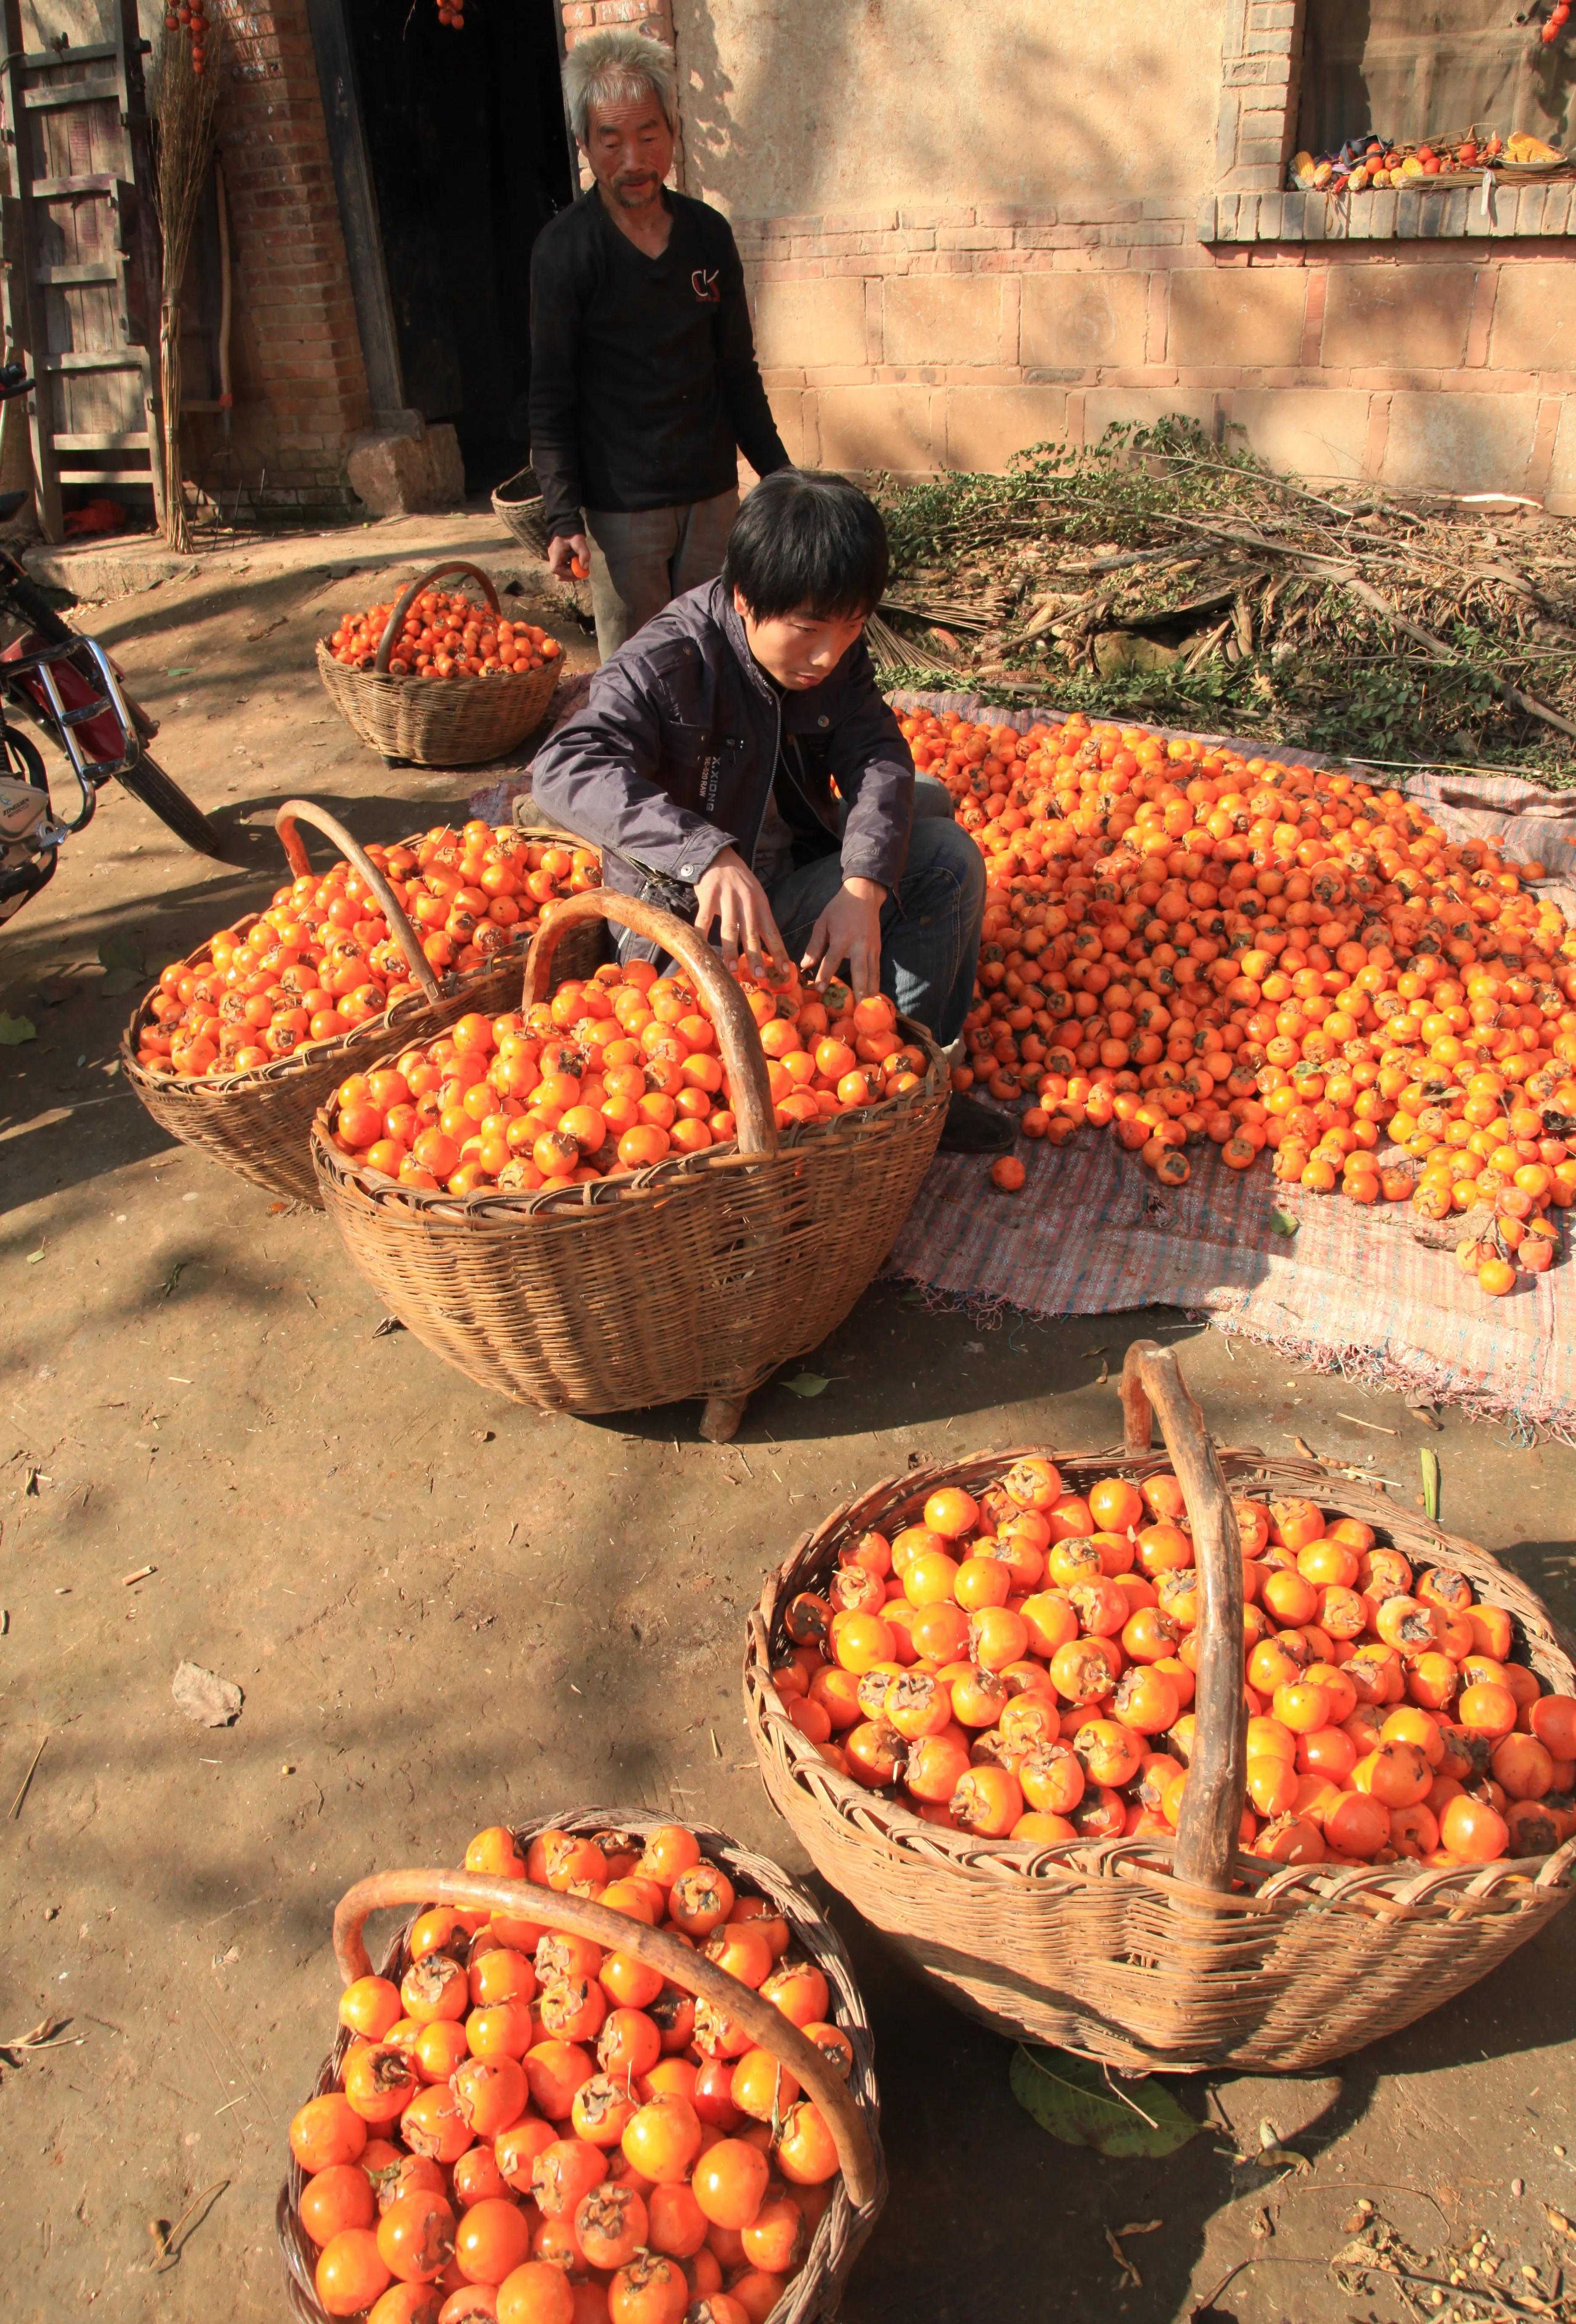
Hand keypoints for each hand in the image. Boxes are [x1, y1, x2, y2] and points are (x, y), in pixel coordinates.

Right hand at [547, 531, 588, 581]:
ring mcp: (554, 558)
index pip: (555, 569)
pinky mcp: (558, 559)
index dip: (566, 573)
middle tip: (580, 572)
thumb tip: (585, 567)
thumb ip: (583, 554)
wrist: (566, 525)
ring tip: (579, 568)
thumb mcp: (580, 542)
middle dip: (569, 576)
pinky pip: (562, 568)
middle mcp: (552, 557)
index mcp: (555, 553)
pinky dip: (569, 569)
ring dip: (570, 574)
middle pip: (557, 574)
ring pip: (560, 573)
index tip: (577, 570)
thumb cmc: (572, 533)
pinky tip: (575, 564)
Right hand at [694, 846, 788, 980]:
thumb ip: (760, 919)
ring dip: (731, 951)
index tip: (785, 971)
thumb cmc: (739, 882)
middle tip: (760, 976)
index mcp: (761, 904)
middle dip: (756, 956)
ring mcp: (727, 898)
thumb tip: (768, 950)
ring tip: (733, 969)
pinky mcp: (708, 896)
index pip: (772, 931)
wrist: (718, 856)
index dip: (779, 951)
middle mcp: (746, 901)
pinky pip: (704, 920)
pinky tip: (702, 950)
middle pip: (752, 933)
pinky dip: (702, 935)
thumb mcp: (755, 897)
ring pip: (730, 929)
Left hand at [800, 877, 885, 1000]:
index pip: (833, 959)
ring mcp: (871, 948)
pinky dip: (875, 984)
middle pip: (859, 971)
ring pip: (872, 973)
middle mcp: (859, 944)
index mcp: (842, 937)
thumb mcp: (822, 922)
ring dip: (869, 991)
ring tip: (867, 1008)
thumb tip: (805, 965)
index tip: (820, 990)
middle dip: (858, 990)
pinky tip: (873, 997)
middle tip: (856, 1009)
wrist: (864, 895)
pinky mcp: (877, 949)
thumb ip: (814, 945)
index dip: (826, 974)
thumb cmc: (839, 909)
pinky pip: (876, 970)